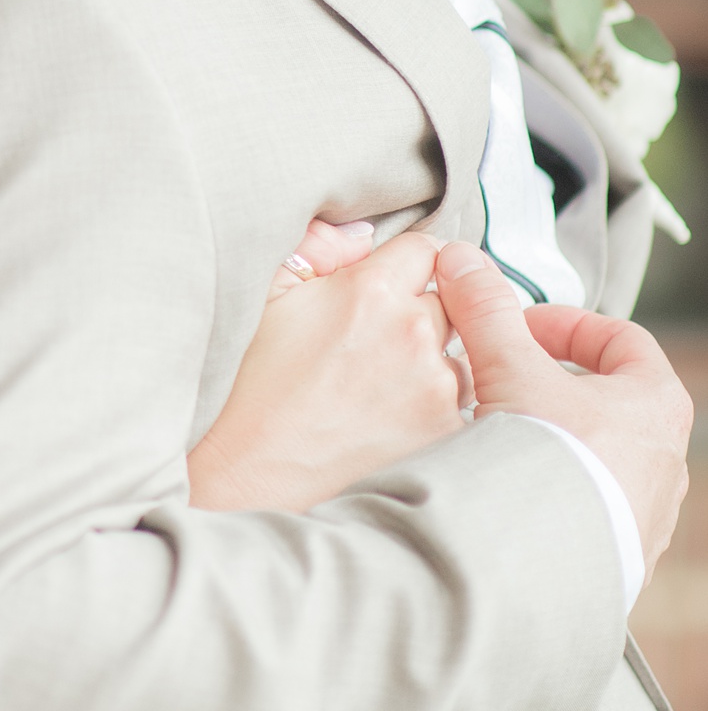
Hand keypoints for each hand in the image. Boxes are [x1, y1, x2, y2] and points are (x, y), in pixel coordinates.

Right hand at [190, 225, 461, 511]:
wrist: (250, 474)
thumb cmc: (249, 387)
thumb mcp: (267, 295)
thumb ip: (319, 248)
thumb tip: (361, 236)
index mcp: (370, 289)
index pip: (425, 249)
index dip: (408, 265)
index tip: (395, 285)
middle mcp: (413, 333)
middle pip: (450, 300)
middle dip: (426, 310)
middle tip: (383, 340)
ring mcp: (435, 387)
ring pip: (460, 353)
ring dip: (436, 361)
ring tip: (384, 386)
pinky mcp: (444, 433)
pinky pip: (461, 404)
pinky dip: (439, 407)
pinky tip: (394, 420)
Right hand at [435, 241, 691, 580]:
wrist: (542, 561)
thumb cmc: (545, 461)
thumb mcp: (509, 369)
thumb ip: (486, 313)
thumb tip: (460, 261)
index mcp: (657, 404)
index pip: (621, 340)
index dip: (566, 325)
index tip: (521, 329)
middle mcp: (666, 459)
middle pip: (610, 400)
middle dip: (553, 386)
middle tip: (504, 383)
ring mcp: (648, 512)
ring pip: (600, 458)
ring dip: (554, 442)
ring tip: (502, 443)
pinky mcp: (620, 556)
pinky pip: (589, 509)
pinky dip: (554, 493)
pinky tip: (512, 494)